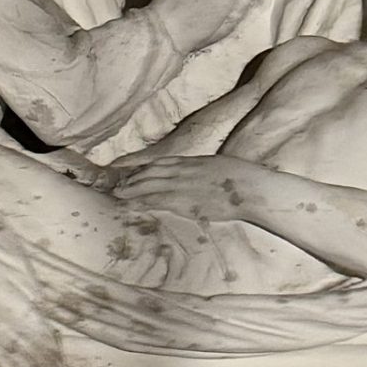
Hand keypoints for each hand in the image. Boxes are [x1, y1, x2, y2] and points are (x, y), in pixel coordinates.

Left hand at [109, 155, 249, 222]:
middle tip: (117, 184)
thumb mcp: (220, 167)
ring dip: (132, 189)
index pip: (161, 161)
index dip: (142, 165)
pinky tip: (131, 204)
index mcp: (192, 161)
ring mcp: (183, 185)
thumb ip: (205, 170)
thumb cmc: (243, 178)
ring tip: (118, 194)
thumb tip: (202, 175)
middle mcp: (183, 171)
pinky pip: (158, 200)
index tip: (129, 168)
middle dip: (133, 178)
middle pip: (151, 172)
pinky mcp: (185, 201)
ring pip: (150, 185)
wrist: (250, 188)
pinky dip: (143, 201)